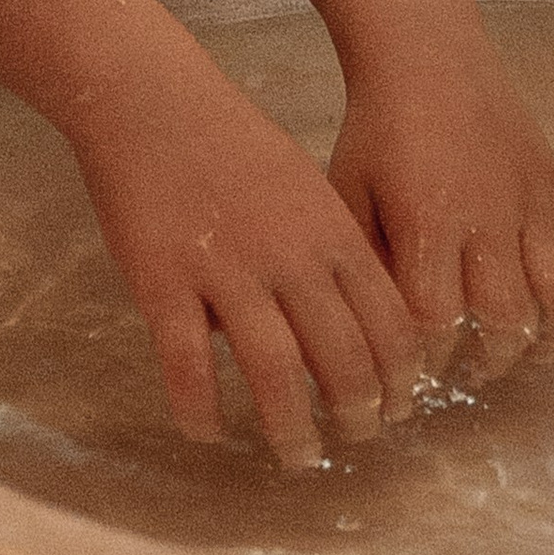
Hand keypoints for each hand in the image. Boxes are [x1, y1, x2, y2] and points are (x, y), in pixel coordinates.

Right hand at [67, 47, 425, 468]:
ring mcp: (227, 270)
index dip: (401, 378)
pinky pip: (189, 364)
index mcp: (331, 232)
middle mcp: (290, 257)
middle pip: (344, 357)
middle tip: (354, 440)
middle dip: (358, 413)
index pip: (391, 323)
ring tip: (297, 456)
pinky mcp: (165, 281)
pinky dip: (201, 409)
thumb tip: (346, 327)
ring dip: (291, 428)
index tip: (398, 408)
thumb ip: (329, 253)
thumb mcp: (303, 188)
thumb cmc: (231, 140)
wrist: (152, 98)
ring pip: (275, 372)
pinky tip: (207, 432)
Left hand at [327, 13, 553, 382]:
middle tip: (463, 371)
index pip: (437, 319)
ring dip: (544, 343)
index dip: (428, 360)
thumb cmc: (377, 131)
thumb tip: (372, 334)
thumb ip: (365, 263)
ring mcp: (536, 206)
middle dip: (485, 361)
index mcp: (428, 219)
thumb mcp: (349, 193)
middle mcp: (489, 217)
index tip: (414, 372)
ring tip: (517, 352)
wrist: (430, 57)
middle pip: (505, 320)